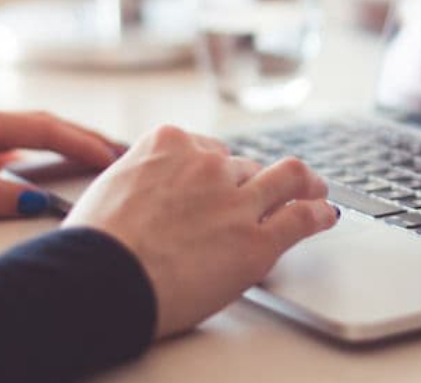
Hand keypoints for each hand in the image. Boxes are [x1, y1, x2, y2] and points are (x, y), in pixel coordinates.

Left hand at [0, 102, 120, 220]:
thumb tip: (37, 202)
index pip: (42, 127)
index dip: (81, 142)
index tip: (114, 156)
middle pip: (38, 123)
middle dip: (80, 136)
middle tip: (118, 150)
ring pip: (20, 133)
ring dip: (56, 143)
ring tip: (89, 156)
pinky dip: (27, 153)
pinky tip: (32, 166)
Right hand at [62, 125, 336, 338]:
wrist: (102, 278)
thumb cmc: (94, 244)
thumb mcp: (110, 188)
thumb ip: (140, 181)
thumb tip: (143, 193)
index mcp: (169, 144)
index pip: (209, 149)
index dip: (218, 169)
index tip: (224, 179)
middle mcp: (208, 165)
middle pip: (244, 167)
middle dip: (251, 183)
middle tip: (264, 195)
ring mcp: (237, 200)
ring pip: (285, 179)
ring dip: (303, 184)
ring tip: (316, 190)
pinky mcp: (257, 240)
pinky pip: (301, 218)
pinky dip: (319, 215)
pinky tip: (326, 215)